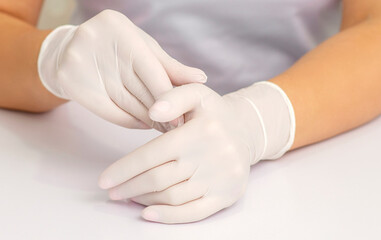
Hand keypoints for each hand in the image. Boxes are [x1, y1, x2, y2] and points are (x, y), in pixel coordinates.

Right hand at [37, 10, 205, 130]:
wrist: (65, 52)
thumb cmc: (116, 49)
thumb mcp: (143, 49)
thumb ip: (170, 66)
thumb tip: (201, 79)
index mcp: (118, 28)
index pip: (152, 70)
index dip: (170, 95)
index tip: (184, 114)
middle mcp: (96, 41)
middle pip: (139, 87)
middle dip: (162, 110)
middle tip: (178, 126)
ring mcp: (79, 62)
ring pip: (126, 102)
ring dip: (149, 119)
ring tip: (164, 127)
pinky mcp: (69, 83)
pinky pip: (110, 112)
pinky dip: (131, 121)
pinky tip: (144, 124)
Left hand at [98, 82, 294, 222]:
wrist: (248, 132)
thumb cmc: (214, 114)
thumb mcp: (197, 93)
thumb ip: (173, 97)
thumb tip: (153, 111)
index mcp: (200, 132)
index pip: (153, 155)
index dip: (124, 169)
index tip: (105, 180)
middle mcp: (211, 156)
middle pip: (158, 179)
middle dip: (129, 187)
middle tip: (113, 192)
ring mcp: (220, 179)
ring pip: (172, 197)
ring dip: (144, 200)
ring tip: (130, 197)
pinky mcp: (227, 195)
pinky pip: (194, 213)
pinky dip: (169, 217)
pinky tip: (149, 214)